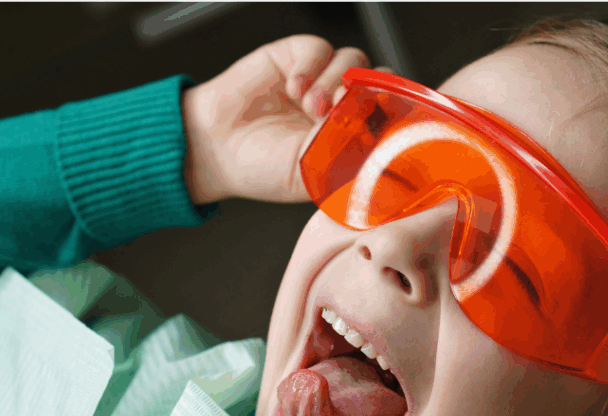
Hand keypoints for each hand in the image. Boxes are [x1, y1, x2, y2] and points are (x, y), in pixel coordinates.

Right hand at [181, 35, 386, 204]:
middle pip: (379, 81)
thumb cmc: (260, 168)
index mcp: (350, 136)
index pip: (390, 114)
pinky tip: (293, 88)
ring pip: (354, 61)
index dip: (393, 112)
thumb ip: (347, 156)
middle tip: (346, 109)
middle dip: (368, 92)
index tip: (386, 120)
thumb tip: (379, 140)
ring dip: (336, 81)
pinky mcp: (298, 58)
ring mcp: (321, 80)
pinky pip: (322, 49)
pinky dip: (311, 67)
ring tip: (310, 105)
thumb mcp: (312, 174)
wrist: (214, 148)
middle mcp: (340, 106)